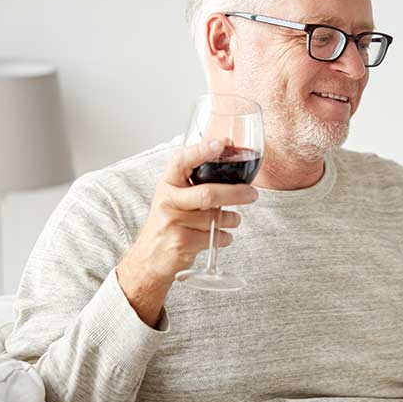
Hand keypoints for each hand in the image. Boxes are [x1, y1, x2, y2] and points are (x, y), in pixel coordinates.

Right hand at [117, 138, 257, 325]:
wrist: (149, 258)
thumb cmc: (170, 221)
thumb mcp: (175, 196)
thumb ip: (196, 181)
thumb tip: (228, 153)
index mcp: (167, 183)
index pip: (181, 161)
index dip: (201, 150)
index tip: (222, 143)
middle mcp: (168, 201)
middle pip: (208, 194)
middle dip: (236, 193)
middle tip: (252, 194)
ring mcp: (173, 223)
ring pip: (215, 217)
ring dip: (231, 219)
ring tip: (232, 219)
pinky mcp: (181, 244)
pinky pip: (214, 237)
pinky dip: (225, 237)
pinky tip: (221, 235)